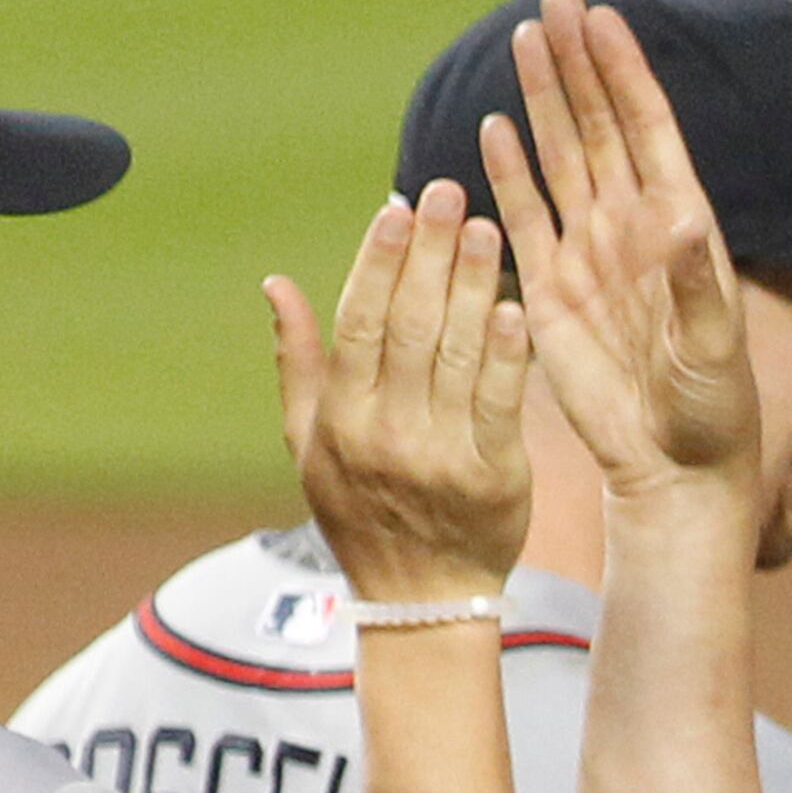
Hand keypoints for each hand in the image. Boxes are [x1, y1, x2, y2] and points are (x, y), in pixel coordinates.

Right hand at [268, 179, 533, 604]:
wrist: (422, 599)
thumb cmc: (363, 514)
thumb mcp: (310, 447)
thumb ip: (298, 363)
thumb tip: (275, 284)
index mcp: (340, 421)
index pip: (358, 325)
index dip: (377, 263)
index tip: (396, 208)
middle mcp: (384, 436)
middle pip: (409, 327)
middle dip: (429, 254)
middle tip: (449, 193)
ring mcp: (439, 457)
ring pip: (456, 355)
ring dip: (473, 286)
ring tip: (487, 228)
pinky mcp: (493, 477)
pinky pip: (499, 403)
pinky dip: (506, 354)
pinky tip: (516, 305)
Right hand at [476, 0, 761, 500]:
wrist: (672, 466)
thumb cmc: (711, 409)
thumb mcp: (712, 348)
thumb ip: (696, 283)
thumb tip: (678, 219)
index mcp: (679, 225)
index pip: (647, 128)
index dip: (624, 71)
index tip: (602, 15)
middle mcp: (632, 227)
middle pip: (597, 126)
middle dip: (577, 63)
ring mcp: (589, 254)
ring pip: (560, 158)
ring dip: (542, 100)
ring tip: (524, 39)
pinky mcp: (548, 291)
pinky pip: (526, 218)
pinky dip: (510, 172)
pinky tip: (495, 125)